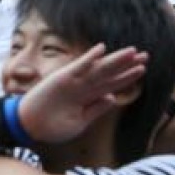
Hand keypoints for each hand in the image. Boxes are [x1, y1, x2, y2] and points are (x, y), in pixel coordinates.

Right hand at [18, 43, 146, 142]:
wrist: (29, 125)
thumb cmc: (52, 126)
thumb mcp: (80, 122)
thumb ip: (96, 109)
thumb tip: (113, 98)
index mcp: (87, 97)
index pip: (111, 84)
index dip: (127, 77)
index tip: (142, 70)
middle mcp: (82, 86)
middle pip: (109, 73)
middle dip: (127, 65)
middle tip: (145, 55)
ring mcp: (73, 81)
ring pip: (99, 68)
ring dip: (115, 60)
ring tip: (132, 51)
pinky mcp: (62, 78)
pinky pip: (78, 67)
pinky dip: (89, 57)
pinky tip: (101, 48)